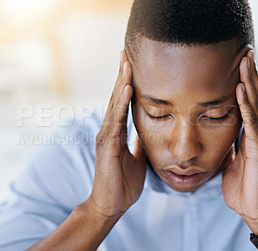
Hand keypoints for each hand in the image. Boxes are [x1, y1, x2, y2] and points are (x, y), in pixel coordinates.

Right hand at [86, 51, 146, 218]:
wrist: (111, 205)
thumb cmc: (123, 183)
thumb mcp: (137, 158)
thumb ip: (139, 142)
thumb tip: (150, 131)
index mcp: (116, 132)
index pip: (122, 103)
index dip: (127, 83)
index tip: (132, 64)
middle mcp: (109, 130)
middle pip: (116, 98)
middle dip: (122, 75)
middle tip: (126, 52)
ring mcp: (106, 137)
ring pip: (114, 105)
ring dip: (122, 82)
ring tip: (127, 63)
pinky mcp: (107, 147)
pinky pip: (116, 121)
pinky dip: (121, 104)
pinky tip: (127, 89)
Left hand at [221, 51, 257, 233]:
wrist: (253, 208)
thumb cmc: (242, 185)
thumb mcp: (231, 159)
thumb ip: (230, 144)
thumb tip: (220, 133)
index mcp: (251, 135)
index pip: (250, 103)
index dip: (246, 83)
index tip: (240, 64)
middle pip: (256, 98)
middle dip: (251, 75)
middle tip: (246, 52)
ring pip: (256, 106)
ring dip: (250, 83)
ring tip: (245, 63)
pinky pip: (251, 125)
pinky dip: (246, 107)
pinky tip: (241, 91)